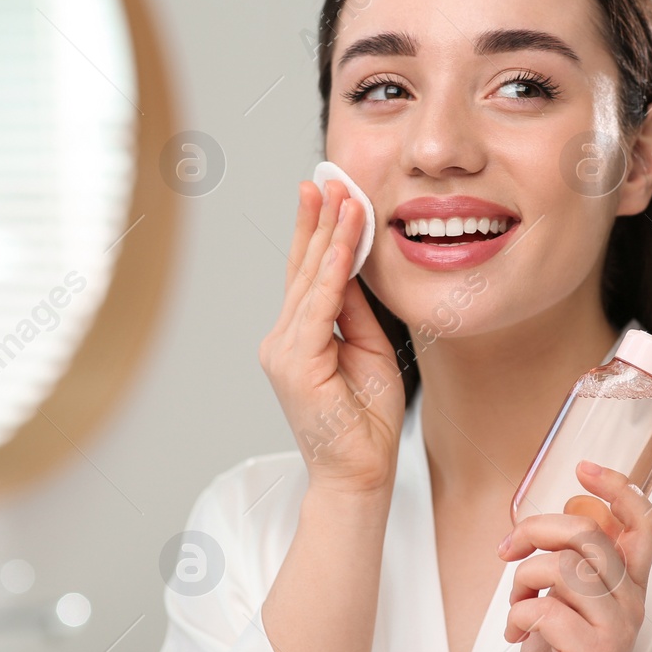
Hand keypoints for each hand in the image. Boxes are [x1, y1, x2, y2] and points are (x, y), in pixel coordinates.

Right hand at [258, 178, 403, 493]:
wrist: (359, 474)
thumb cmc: (365, 421)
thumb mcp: (369, 350)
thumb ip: (355, 311)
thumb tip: (353, 267)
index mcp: (299, 338)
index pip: (308, 275)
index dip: (318, 232)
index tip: (328, 193)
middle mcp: (283, 340)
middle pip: (302, 268)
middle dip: (317, 220)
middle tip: (327, 176)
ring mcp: (283, 351)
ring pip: (309, 279)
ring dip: (328, 232)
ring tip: (340, 194)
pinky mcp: (294, 362)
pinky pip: (317, 304)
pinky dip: (332, 267)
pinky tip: (343, 238)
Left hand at [499, 459, 651, 651]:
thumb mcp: (569, 606)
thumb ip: (574, 568)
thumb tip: (551, 522)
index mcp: (629, 589)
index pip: (644, 523)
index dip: (618, 486)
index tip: (583, 467)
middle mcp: (630, 606)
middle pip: (590, 535)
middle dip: (537, 530)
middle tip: (509, 549)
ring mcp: (614, 632)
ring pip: (563, 568)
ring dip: (522, 579)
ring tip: (517, 604)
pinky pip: (543, 608)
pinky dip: (517, 615)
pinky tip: (517, 636)